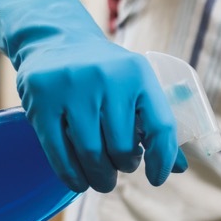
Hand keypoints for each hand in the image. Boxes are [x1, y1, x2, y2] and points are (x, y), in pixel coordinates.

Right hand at [0, 0, 186, 192]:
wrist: (55, 39)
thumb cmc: (105, 73)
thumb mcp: (135, 85)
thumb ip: (156, 123)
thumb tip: (179, 168)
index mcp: (138, 74)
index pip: (161, 126)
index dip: (162, 159)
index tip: (156, 178)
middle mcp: (106, 77)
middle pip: (121, 147)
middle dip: (123, 167)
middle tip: (120, 168)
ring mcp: (71, 88)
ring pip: (90, 154)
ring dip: (99, 177)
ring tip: (101, 178)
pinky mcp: (41, 102)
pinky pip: (59, 154)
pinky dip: (72, 176)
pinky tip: (79, 181)